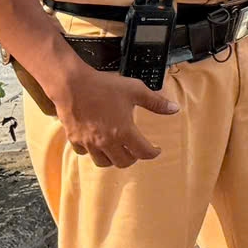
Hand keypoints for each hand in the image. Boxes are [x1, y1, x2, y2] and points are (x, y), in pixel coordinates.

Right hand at [45, 58, 179, 168]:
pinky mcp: (75, 139)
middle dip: (134, 157)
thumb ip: (156, 102)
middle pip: (124, 162)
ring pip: (104, 162)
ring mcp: (89, 142)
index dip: (153, 153)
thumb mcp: (135, 90)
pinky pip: (85, 153)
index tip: (156, 149)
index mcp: (123, 131)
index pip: (143, 152)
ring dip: (114, 158)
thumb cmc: (104, 86)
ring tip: (119, 149)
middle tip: (137, 149)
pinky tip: (97, 143)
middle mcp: (106, 141)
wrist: (72, 84)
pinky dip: (93, 151)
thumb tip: (175, 109)